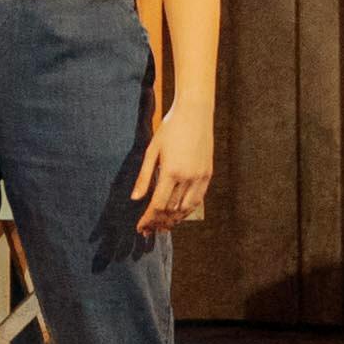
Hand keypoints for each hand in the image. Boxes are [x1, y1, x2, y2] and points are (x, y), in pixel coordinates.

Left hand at [129, 99, 214, 233]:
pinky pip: (198, 200)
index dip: (148, 219)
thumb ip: (144, 176)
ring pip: (186, 208)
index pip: (158, 205)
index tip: (139, 227)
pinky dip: (187, 210)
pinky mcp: (208, 174)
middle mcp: (187, 178)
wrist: (194, 113)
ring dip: (173, 220)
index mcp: (171, 171)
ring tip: (162, 226)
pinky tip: (179, 214)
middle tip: (148, 230)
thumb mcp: (152, 150)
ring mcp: (200, 177)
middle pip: (172, 210)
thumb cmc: (170, 128)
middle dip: (158, 223)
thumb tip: (135, 198)